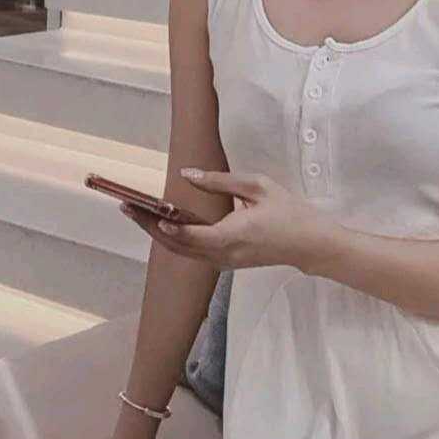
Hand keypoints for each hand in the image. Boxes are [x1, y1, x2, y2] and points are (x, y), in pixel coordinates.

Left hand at [124, 167, 328, 271]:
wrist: (310, 244)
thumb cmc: (288, 211)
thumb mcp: (257, 187)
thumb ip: (220, 182)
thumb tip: (186, 175)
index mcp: (230, 236)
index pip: (188, 234)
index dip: (162, 225)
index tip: (141, 211)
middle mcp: (223, 255)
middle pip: (178, 246)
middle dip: (150, 228)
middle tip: (128, 208)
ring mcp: (225, 263)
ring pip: (184, 253)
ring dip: (160, 235)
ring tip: (139, 215)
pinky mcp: (228, 263)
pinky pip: (195, 254)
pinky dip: (177, 240)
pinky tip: (166, 225)